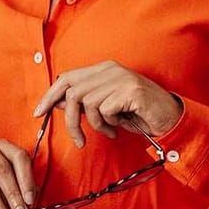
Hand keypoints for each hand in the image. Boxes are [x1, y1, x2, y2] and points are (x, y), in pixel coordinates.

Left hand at [34, 60, 183, 147]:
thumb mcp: (106, 107)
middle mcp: (110, 70)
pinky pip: (105, 111)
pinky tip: (122, 125)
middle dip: (70, 119)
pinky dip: (110, 124)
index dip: (49, 96)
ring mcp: (120, 78)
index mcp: (103, 69)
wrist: (170, 118)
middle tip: (78, 139)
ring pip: (87, 104)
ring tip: (110, 129)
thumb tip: (57, 102)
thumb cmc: (136, 114)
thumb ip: (84, 101)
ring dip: (96, 124)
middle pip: (72, 92)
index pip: (66, 78)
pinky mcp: (130, 90)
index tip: (39, 113)